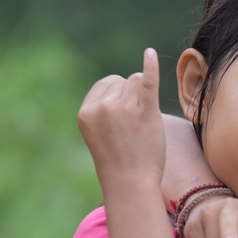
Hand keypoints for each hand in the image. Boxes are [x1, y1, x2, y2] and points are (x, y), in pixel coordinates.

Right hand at [78, 49, 163, 190]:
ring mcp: (123, 108)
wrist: (131, 183)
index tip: (122, 120)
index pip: (108, 83)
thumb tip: (124, 82)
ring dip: (144, 98)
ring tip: (141, 125)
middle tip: (132, 128)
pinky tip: (150, 54)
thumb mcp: (100, 132)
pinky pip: (148, 82)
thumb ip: (105, 108)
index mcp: (86, 110)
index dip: (119, 96)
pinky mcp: (145, 112)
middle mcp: (102, 106)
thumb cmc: (119, 160)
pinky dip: (150, 66)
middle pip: (124, 81)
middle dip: (132, 98)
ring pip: (138, 81)